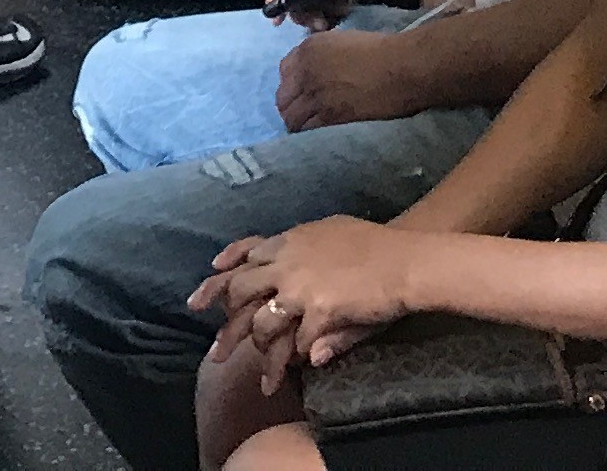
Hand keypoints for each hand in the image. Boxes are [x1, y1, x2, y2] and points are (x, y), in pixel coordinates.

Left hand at [192, 216, 426, 384]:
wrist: (404, 258)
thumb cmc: (374, 244)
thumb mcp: (331, 234)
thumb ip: (304, 254)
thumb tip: (282, 261)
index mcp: (287, 242)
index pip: (242, 256)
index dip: (221, 276)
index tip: (201, 298)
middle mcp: (285, 264)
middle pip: (240, 292)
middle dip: (225, 324)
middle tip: (215, 350)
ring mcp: (300, 289)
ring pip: (262, 322)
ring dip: (256, 347)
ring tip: (255, 367)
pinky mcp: (320, 312)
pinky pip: (296, 342)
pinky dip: (290, 359)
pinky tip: (288, 372)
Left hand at [276, 23, 407, 132]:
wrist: (402, 67)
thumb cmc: (380, 50)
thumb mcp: (340, 41)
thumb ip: (321, 55)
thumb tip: (317, 68)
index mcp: (307, 49)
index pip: (283, 72)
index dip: (291, 85)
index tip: (301, 93)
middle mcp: (305, 72)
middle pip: (282, 97)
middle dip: (290, 106)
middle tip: (303, 114)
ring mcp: (316, 95)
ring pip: (291, 117)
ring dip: (297, 123)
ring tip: (309, 128)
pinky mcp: (331, 116)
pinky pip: (309, 130)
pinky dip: (310, 134)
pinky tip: (318, 136)